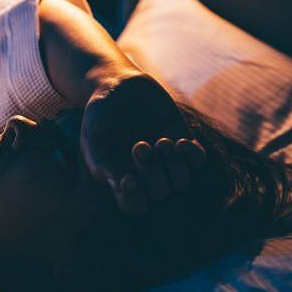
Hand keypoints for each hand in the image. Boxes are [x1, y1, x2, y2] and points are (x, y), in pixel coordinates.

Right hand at [80, 73, 206, 215]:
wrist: (119, 85)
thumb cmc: (100, 115)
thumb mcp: (92, 137)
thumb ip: (100, 163)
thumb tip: (118, 186)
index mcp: (123, 179)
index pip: (133, 206)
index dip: (134, 198)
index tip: (129, 178)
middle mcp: (147, 175)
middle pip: (160, 194)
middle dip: (152, 172)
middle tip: (139, 145)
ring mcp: (167, 160)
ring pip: (182, 182)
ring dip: (174, 165)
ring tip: (160, 141)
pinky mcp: (183, 141)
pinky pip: (199, 162)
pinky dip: (193, 156)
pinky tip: (180, 141)